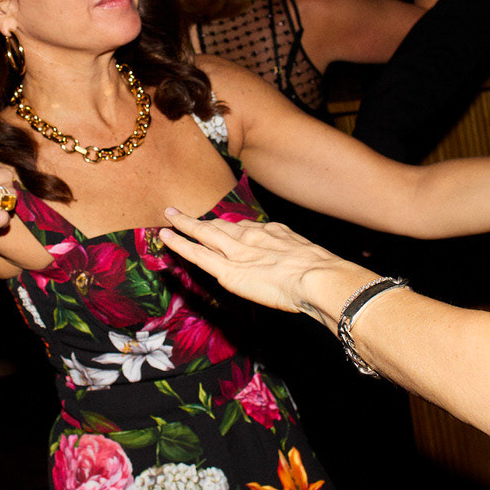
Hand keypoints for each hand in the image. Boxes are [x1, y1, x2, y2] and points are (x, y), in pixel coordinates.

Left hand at [158, 209, 355, 318]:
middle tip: (181, 212)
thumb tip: (295, 267)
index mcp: (273, 233)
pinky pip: (198, 254)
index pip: (244, 229)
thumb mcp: (310, 256)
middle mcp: (252, 236)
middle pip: (221, 225)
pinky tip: (166, 237)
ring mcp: (238, 251)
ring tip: (167, 217)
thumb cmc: (323, 275)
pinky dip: (180, 244)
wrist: (318, 278)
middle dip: (201, 220)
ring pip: (204, 233)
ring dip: (184, 224)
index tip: (219, 226)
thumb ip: (294, 258)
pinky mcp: (228, 270)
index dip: (228, 228)